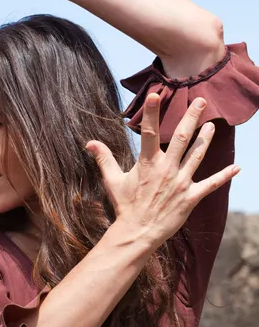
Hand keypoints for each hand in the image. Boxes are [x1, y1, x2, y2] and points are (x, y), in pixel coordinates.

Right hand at [86, 94, 239, 247]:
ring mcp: (180, 183)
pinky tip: (237, 167)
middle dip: (192, 117)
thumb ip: (104, 158)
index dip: (152, 112)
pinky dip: (225, 176)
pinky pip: (211, 184)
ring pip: (197, 155)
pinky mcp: (191, 197)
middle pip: (182, 138)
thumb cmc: (125, 205)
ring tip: (213, 125)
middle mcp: (166, 169)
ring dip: (206, 139)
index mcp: (148, 163)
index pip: (150, 131)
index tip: (156, 93)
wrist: (137, 233)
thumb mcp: (112, 180)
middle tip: (201, 101)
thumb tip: (89, 143)